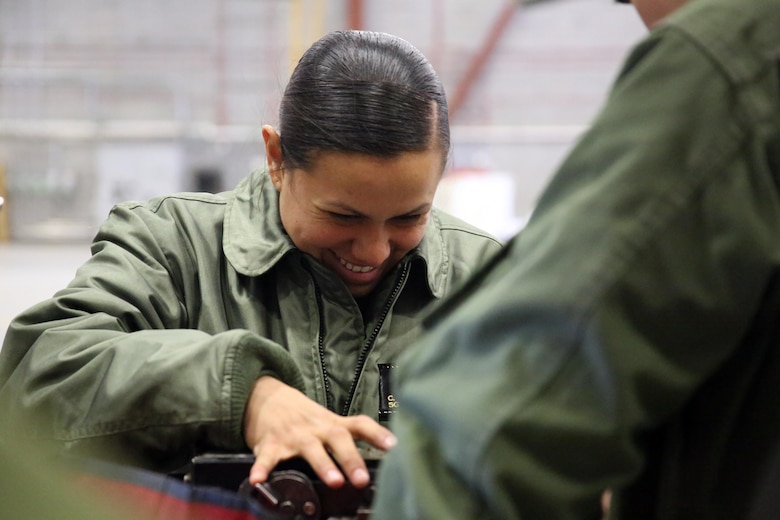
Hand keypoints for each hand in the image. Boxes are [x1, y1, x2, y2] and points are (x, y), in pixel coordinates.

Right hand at [244, 376, 396, 487]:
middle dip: (352, 458)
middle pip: (338, 438)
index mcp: (331, 424)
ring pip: (310, 449)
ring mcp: (293, 435)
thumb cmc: (301, 415)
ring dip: (324, 464)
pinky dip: (262, 468)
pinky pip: (267, 457)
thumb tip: (379, 455)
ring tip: (334, 481)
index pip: (359, 424)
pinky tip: (259, 480)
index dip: (377, 434)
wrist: (264, 396)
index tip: (393, 446)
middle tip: (363, 478)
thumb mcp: (327, 421)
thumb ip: (348, 436)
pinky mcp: (270, 443)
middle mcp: (316, 428)